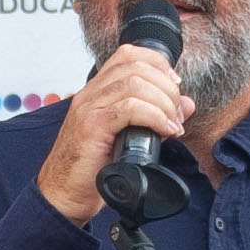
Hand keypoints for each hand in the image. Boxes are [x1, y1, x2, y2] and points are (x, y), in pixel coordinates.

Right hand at [37, 43, 191, 224]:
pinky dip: (154, 117)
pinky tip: (164, 131)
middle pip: (136, 66)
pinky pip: (129, 108)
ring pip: (135, 84)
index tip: (175, 86)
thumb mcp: (129, 137)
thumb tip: (186, 104)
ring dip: (163, 103)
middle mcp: (90, 94)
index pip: (128, 54)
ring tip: (172, 125)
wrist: (63, 195)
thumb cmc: (92, 169)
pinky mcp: (92, 127)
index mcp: (97, 91)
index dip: (158, 64)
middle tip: (176, 114)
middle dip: (166, 87)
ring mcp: (89, 108)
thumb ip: (156, 116)